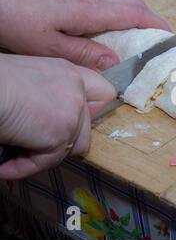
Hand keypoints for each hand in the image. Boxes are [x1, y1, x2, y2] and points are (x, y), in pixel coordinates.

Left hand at [0, 0, 169, 70]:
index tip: (170, 38)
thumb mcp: (49, 46)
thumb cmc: (13, 18)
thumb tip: (117, 61)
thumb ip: (85, 53)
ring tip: (140, 31)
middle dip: (150, 18)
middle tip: (158, 38)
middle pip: (131, 2)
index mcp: (90, 11)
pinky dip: (118, 8)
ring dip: (135, 12)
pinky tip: (110, 22)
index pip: (134, 14)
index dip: (156, 25)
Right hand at [0, 54, 115, 179]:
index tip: (66, 122)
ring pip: (72, 147)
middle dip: (63, 140)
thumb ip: (47, 96)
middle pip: (88, 127)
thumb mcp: (27, 80)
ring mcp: (73, 109)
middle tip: (34, 145)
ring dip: (44, 155)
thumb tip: (43, 122)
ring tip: (15, 155)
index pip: (102, 92)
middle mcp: (76, 87)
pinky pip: (48, 161)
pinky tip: (4, 165)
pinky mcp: (61, 132)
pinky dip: (24, 167)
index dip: (90, 110)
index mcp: (67, 72)